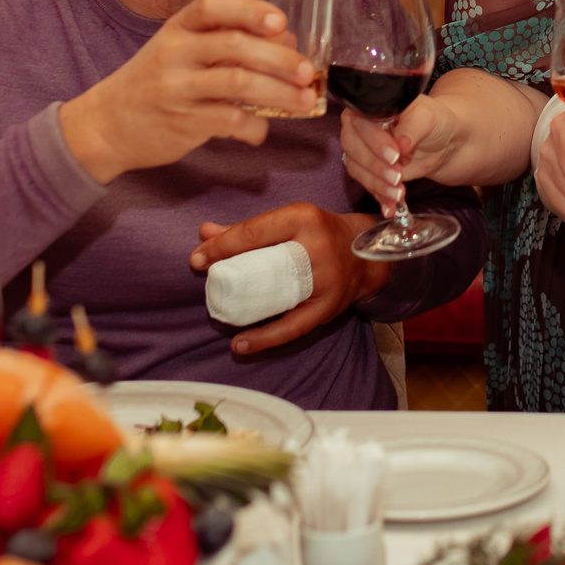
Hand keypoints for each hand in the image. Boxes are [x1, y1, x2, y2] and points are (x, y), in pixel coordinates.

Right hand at [59, 0, 317, 181]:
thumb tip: (285, 41)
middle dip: (279, 58)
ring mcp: (177, 88)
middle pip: (235, 46)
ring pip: (237, 83)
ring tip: (304, 100)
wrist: (104, 125)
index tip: (280, 21)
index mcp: (176, 28)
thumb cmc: (153, 82)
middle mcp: (174, 53)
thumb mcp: (177, 50)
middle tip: (307, 70)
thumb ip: (223, 41)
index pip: (212, 7)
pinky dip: (254, 127)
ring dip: (278, 92)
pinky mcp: (182, 122)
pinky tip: (262, 130)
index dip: (249, 10)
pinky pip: (228, 121)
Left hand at [188, 205, 392, 354]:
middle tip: (206, 284)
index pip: (256, 230)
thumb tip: (204, 232)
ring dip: (244, 308)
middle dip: (229, 273)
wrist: (367, 255)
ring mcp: (325, 280)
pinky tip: (240, 345)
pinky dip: (264, 338)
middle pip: (265, 260)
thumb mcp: (289, 222)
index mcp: (303, 218)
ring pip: (277, 296)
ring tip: (219, 315)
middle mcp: (317, 247)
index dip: (223, 245)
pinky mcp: (328, 308)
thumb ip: (247, 229)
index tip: (197, 258)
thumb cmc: (319, 234)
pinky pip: (292, 327)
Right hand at [341, 96, 458, 212]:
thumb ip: (412, 127)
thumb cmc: (434, 121)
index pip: (362, 122)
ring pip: (357, 169)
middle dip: (375, 165)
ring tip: (399, 193)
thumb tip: (401, 143)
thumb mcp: (428, 117)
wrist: (444, 141)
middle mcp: (359, 126)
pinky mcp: (368, 170)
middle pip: (353, 147)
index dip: (375, 141)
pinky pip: (367, 185)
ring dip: (377, 184)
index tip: (395, 155)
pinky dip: (379, 196)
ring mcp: (362, 150)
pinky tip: (390, 207)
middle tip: (398, 176)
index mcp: (369, 106)